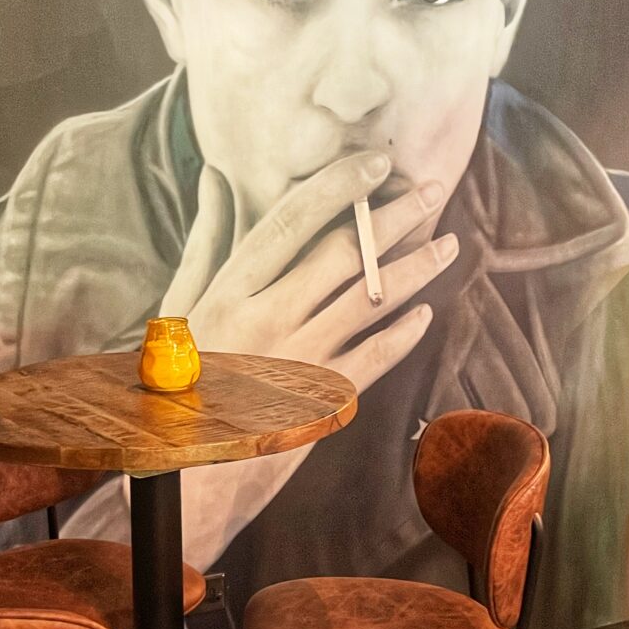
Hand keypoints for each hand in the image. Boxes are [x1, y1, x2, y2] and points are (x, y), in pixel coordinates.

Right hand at [161, 151, 457, 395]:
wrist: (187, 465)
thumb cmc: (179, 377)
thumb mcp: (180, 302)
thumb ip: (206, 238)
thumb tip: (217, 175)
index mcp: (232, 290)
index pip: (293, 221)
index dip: (340, 187)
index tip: (378, 163)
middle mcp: (269, 320)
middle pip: (345, 255)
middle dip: (395, 218)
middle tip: (433, 190)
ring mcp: (300, 360)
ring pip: (371, 301)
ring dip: (417, 269)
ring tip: (449, 244)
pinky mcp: (323, 399)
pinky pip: (376, 358)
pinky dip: (405, 335)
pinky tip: (426, 313)